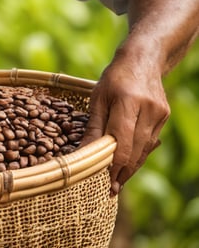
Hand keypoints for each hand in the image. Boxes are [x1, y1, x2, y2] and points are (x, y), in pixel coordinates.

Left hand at [81, 54, 168, 194]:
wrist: (143, 59)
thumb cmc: (114, 78)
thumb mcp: (98, 97)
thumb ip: (94, 127)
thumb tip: (83, 153)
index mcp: (128, 101)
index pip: (121, 141)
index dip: (113, 165)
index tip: (104, 182)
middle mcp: (148, 109)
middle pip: (135, 150)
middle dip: (122, 172)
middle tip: (110, 189)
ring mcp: (160, 114)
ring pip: (145, 150)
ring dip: (132, 167)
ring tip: (118, 181)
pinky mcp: (165, 117)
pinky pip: (150, 142)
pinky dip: (139, 154)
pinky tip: (128, 163)